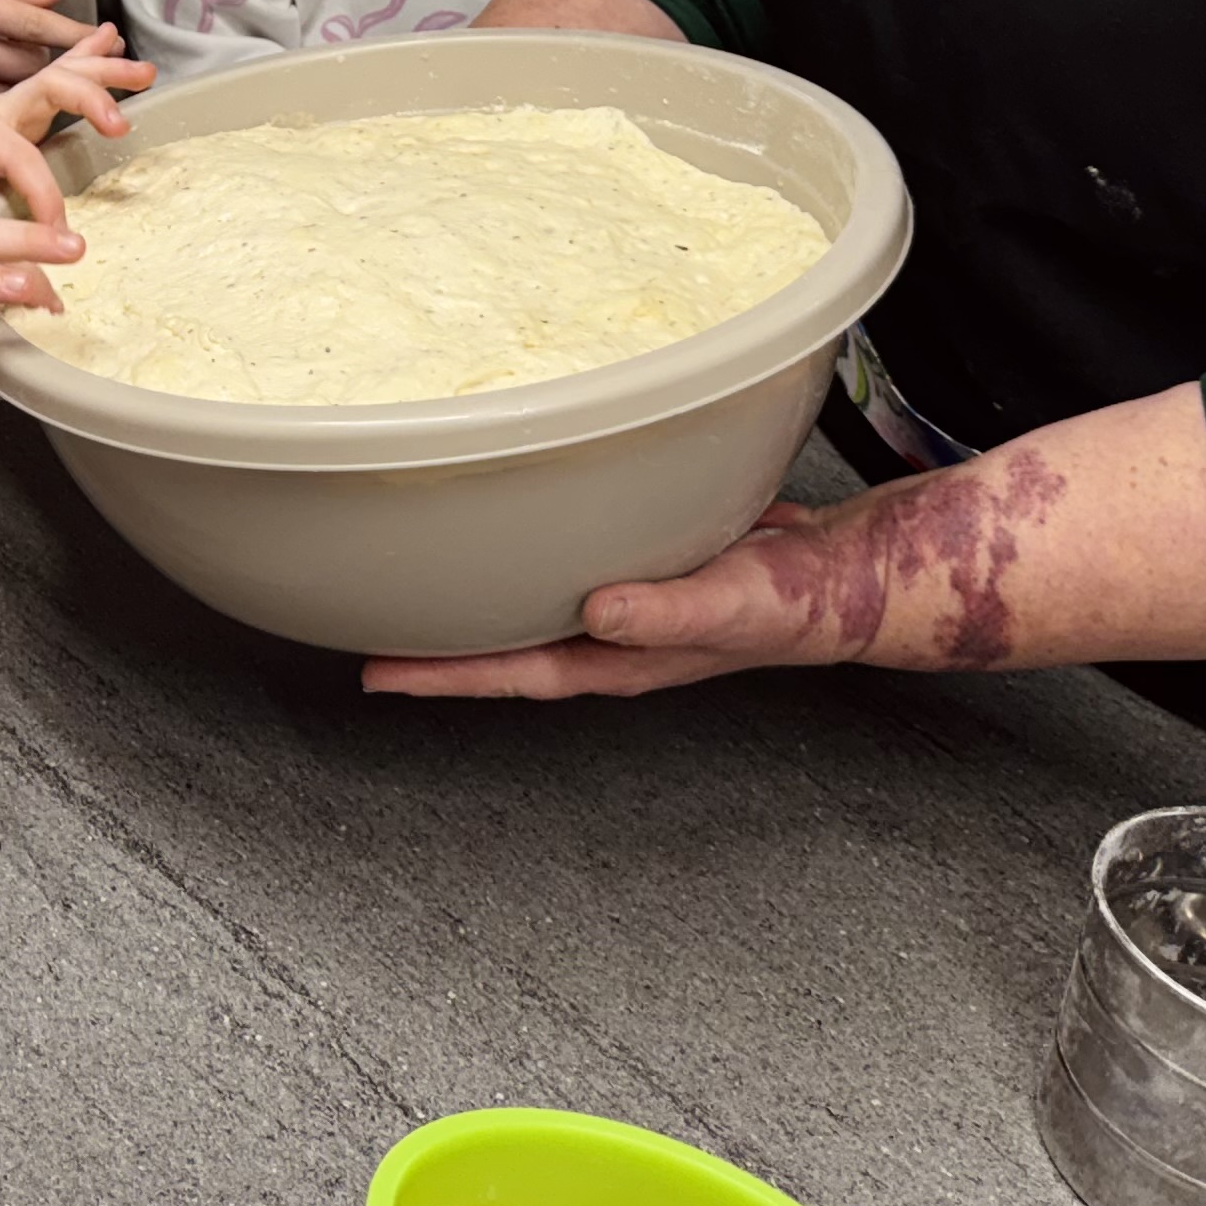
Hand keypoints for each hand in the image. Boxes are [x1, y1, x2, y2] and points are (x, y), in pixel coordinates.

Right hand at [0, 0, 99, 96]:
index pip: (33, 25)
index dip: (76, 37)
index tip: (113, 45)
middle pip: (27, 67)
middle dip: (66, 72)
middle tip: (100, 86)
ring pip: (7, 94)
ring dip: (39, 92)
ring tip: (73, 97)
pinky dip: (5, 106)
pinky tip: (25, 105)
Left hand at [0, 22, 153, 231]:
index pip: (16, 153)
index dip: (39, 189)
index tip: (55, 229)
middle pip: (51, 88)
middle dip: (88, 100)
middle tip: (120, 124)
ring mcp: (15, 103)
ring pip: (66, 76)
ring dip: (106, 72)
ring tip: (143, 71)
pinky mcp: (26, 108)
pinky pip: (63, 77)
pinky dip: (90, 58)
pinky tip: (113, 44)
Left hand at [362, 499, 848, 701]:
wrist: (841, 574)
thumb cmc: (793, 600)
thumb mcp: (730, 604)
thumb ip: (664, 611)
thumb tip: (599, 611)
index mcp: (620, 657)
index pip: (512, 672)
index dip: (443, 674)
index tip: (379, 673)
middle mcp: (610, 636)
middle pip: (502, 647)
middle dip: (435, 646)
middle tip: (364, 629)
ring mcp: (621, 604)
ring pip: (526, 608)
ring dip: (473, 602)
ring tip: (412, 586)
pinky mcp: (635, 563)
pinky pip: (559, 567)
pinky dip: (521, 556)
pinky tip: (502, 531)